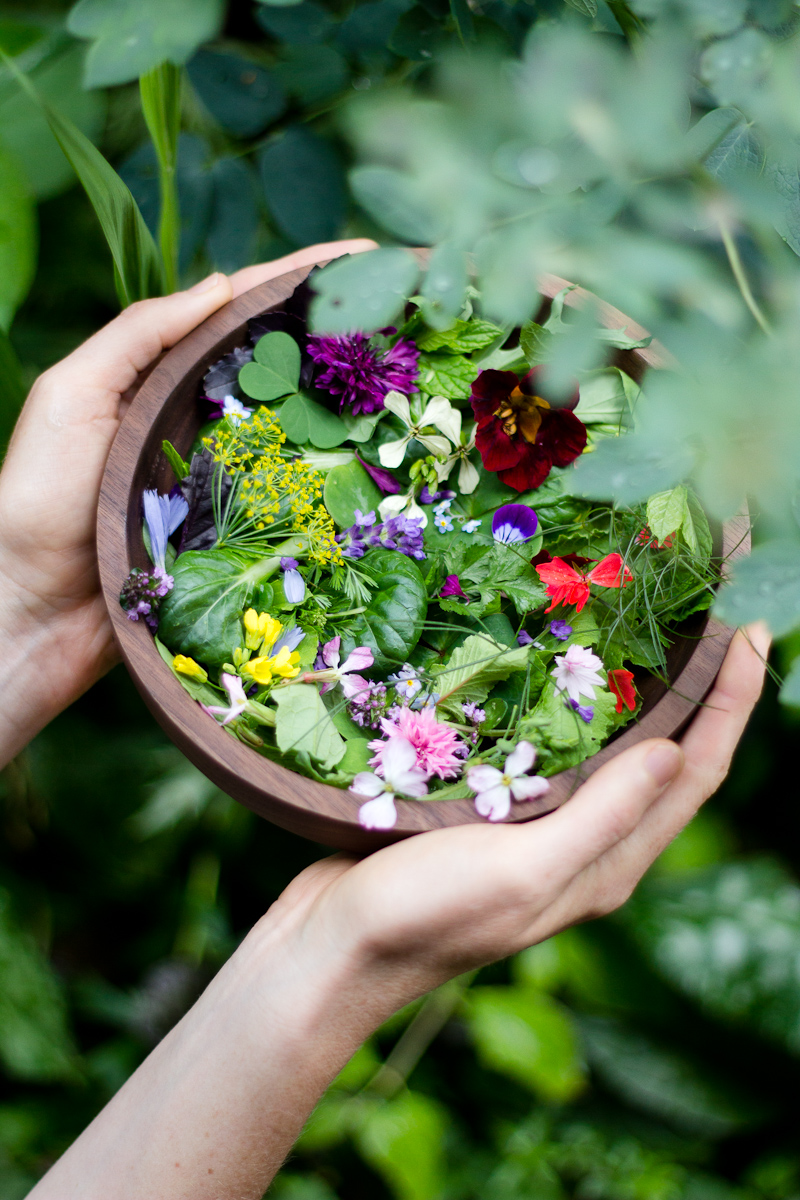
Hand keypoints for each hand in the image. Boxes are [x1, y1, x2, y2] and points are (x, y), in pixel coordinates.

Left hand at [0, 239, 376, 763]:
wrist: (32, 608)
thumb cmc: (39, 495)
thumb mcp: (74, 394)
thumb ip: (140, 334)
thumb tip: (223, 282)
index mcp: (165, 373)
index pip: (244, 309)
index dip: (306, 276)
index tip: (370, 255)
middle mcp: (203, 417)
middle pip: (284, 362)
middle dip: (345, 331)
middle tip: (414, 309)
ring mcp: (226, 475)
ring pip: (300, 426)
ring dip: (353, 399)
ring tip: (415, 371)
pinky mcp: (240, 533)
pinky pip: (296, 494)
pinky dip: (336, 474)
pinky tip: (380, 459)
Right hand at [264, 625, 768, 1023]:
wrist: (330, 952)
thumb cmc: (424, 917)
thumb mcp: (523, 871)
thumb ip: (601, 818)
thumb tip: (673, 751)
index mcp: (609, 865)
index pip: (696, 773)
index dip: (733, 704)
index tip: (754, 631)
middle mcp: (587, 847)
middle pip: (665, 757)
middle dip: (699, 689)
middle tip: (708, 615)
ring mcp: (539, 830)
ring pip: (609, 751)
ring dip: (639, 693)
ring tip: (646, 629)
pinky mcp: (492, 813)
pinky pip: (553, 751)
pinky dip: (571, 707)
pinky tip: (556, 670)